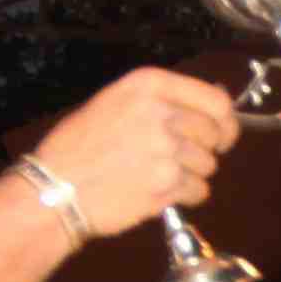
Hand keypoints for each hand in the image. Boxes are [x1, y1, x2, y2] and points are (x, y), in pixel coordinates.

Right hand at [21, 68, 243, 237]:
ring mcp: (166, 150)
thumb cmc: (76, 148)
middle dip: (204, 149)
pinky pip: (199, 191)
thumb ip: (160, 100)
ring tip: (157, 175)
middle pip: (214, 134)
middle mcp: (161, 113)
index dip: (225, 120)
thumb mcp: (113, 102)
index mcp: (149, 86)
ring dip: (191, 174)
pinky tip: (158, 191)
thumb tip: (209, 102)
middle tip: (179, 158)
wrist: (55, 189)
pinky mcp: (167, 184)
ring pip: (208, 165)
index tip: (223, 132)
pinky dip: (185, 196)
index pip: (215, 100)